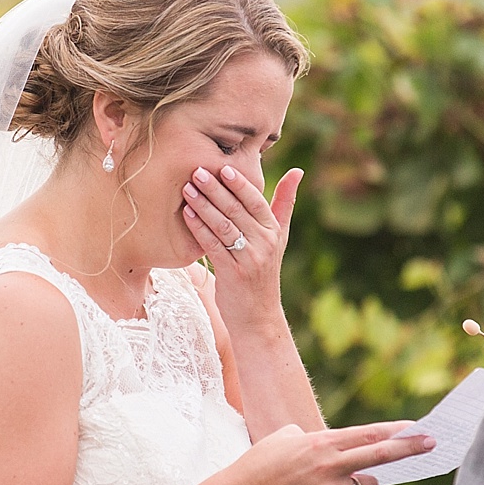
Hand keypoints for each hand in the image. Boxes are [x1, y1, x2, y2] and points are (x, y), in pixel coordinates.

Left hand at [181, 164, 301, 330]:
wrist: (258, 317)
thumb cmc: (263, 272)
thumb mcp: (279, 238)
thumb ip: (284, 204)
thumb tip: (297, 171)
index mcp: (274, 232)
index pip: (257, 201)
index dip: (240, 184)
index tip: (223, 167)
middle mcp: (264, 243)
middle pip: (237, 210)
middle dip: (215, 189)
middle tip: (197, 171)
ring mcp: (249, 258)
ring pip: (223, 225)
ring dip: (203, 205)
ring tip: (187, 188)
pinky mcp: (232, 273)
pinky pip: (213, 245)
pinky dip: (199, 228)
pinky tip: (187, 214)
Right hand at [212, 420, 431, 484]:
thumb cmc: (260, 462)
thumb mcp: (285, 437)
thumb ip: (313, 437)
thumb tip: (329, 444)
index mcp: (323, 443)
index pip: (368, 435)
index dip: (395, 431)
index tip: (418, 427)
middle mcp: (332, 465)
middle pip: (379, 456)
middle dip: (408, 449)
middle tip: (433, 443)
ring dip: (351, 482)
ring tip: (314, 481)